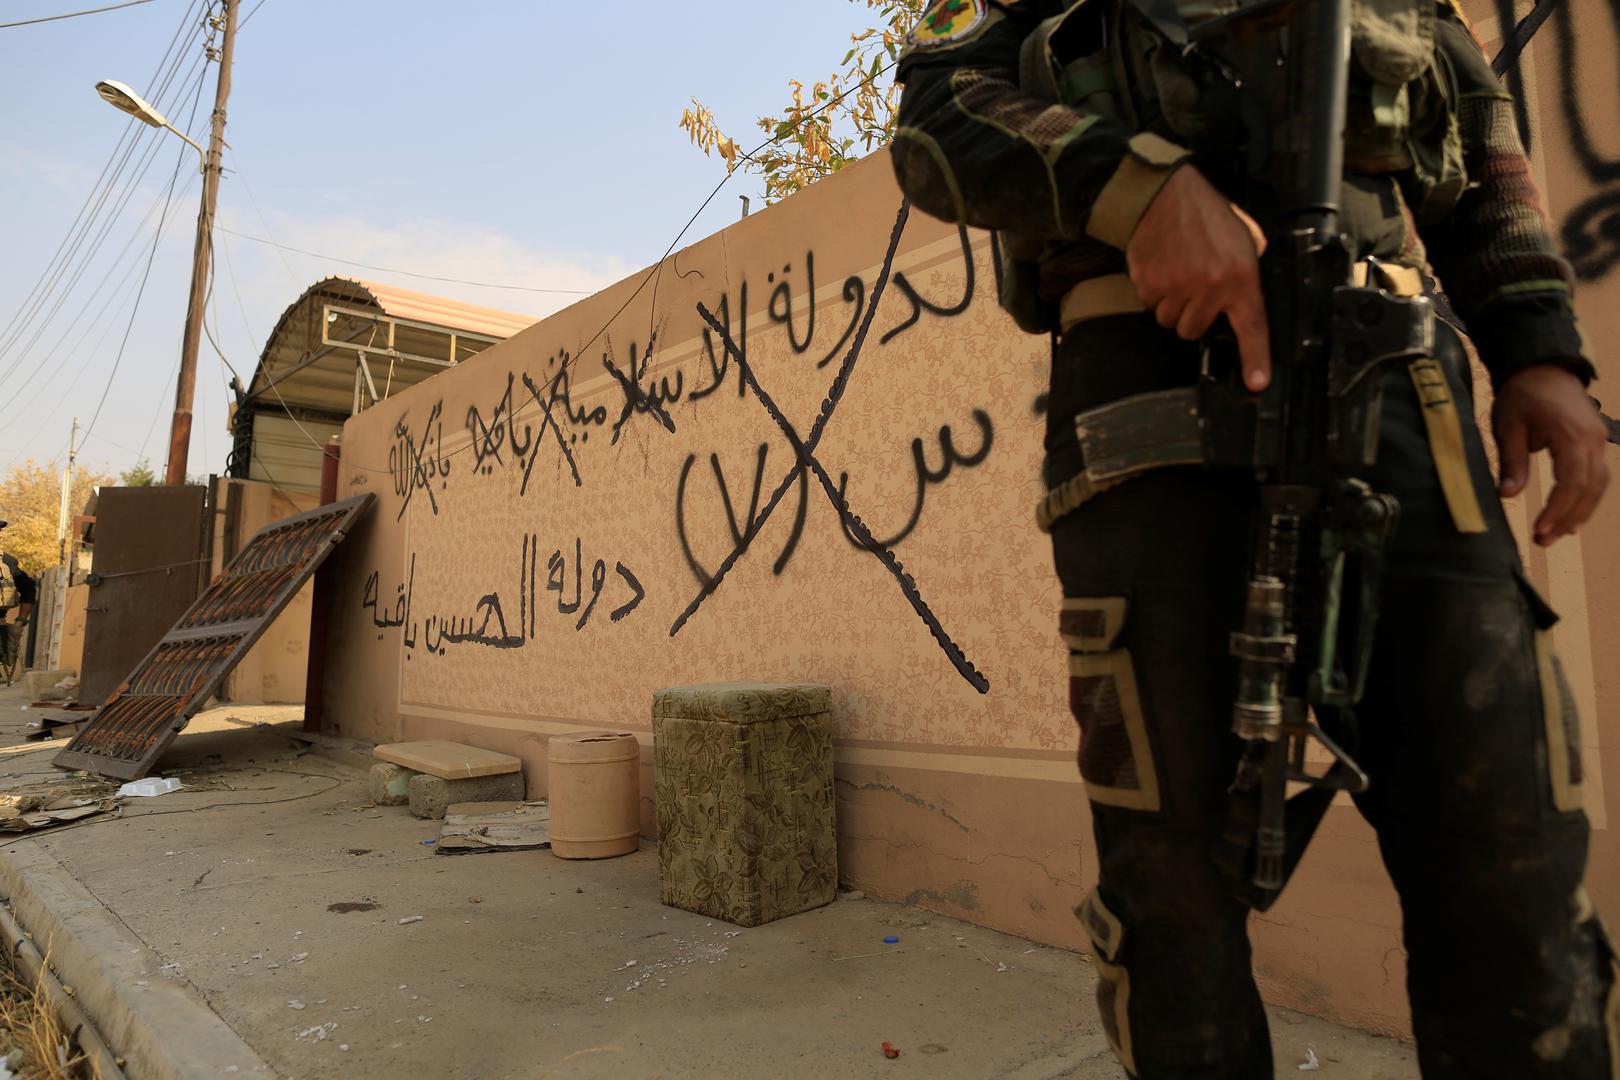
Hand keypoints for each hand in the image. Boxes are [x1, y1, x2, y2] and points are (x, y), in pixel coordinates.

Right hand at [1125, 165, 1271, 389]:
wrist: (1164, 193)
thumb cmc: (1205, 213)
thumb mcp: (1243, 237)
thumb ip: (1246, 269)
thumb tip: (1243, 294)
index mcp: (1239, 276)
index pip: (1251, 326)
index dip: (1256, 358)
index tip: (1256, 382)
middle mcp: (1208, 286)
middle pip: (1193, 330)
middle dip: (1192, 315)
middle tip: (1195, 288)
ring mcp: (1175, 287)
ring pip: (1169, 320)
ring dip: (1171, 305)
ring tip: (1177, 273)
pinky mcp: (1148, 283)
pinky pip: (1149, 304)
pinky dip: (1153, 291)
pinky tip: (1161, 266)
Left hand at [1493, 365, 1610, 544]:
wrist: (1542, 366)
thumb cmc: (1522, 394)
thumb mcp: (1508, 425)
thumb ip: (1512, 461)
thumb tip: (1507, 496)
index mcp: (1572, 433)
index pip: (1572, 481)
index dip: (1558, 509)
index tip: (1539, 530)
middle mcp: (1593, 438)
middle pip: (1589, 487)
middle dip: (1567, 517)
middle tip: (1543, 541)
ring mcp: (1598, 439)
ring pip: (1598, 484)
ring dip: (1579, 512)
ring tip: (1556, 535)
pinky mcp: (1596, 441)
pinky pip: (1597, 475)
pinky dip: (1586, 497)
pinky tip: (1571, 517)